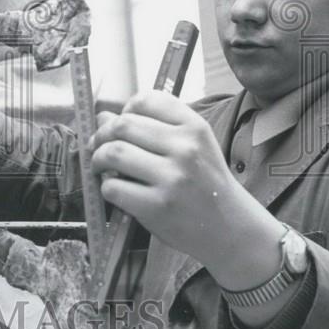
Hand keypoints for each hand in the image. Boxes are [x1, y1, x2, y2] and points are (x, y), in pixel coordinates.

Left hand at [91, 90, 283, 284]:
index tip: (122, 124)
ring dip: (97, 159)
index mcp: (195, 127)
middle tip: (98, 145)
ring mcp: (172, 178)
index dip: (125, 110)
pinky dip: (106, 187)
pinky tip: (116, 190)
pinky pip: (113, 187)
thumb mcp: (191, 147)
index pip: (146, 100)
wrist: (230, 228)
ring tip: (101, 166)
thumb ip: (151, 128)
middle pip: (122, 125)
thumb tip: (102, 116)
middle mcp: (185, 148)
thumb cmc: (204, 183)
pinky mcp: (158, 206)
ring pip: (113, 153)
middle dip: (101, 135)